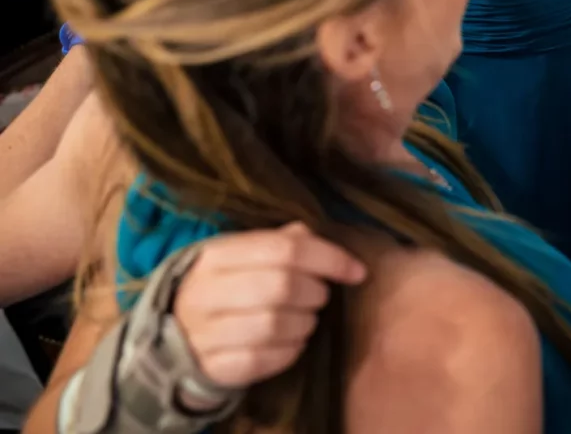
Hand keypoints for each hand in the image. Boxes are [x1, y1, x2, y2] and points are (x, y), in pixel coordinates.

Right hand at [171, 222, 365, 388]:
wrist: (177, 336)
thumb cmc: (226, 288)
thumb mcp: (245, 257)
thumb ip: (282, 243)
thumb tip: (318, 236)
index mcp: (217, 255)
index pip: (285, 249)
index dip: (330, 258)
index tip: (357, 271)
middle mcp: (204, 293)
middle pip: (282, 287)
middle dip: (315, 293)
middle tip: (319, 296)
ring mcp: (203, 334)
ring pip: (274, 326)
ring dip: (304, 323)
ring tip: (305, 318)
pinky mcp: (212, 368)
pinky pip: (264, 360)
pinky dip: (289, 351)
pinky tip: (291, 341)